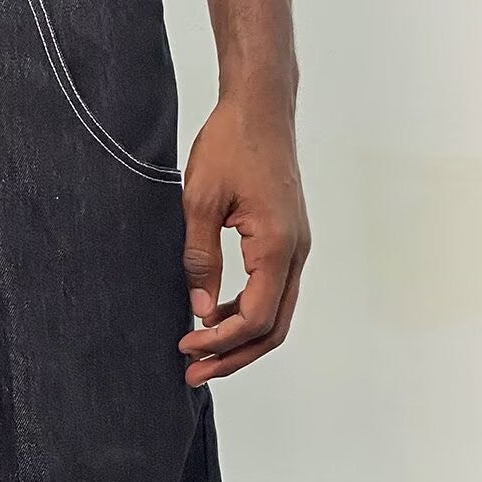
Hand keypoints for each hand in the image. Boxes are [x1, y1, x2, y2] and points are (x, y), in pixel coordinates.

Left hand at [177, 94, 309, 384]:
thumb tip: (200, 313)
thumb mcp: (199, 204)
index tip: (186, 349)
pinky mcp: (288, 240)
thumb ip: (199, 261)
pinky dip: (245, 313)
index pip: (255, 318)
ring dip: (239, 339)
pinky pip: (273, 291)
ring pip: (276, 314)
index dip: (220, 343)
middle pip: (272, 328)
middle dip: (233, 357)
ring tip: (199, 354)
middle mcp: (296, 252)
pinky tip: (213, 317)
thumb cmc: (230, 144)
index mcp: (277, 245)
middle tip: (193, 375)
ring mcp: (296, 247)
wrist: (260, 107)